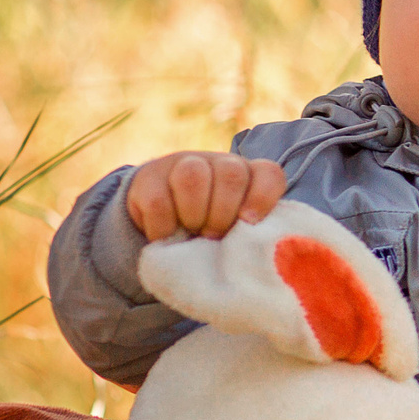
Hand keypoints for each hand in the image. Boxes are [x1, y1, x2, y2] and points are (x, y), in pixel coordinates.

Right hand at [123, 152, 286, 240]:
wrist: (162, 220)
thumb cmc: (210, 231)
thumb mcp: (234, 232)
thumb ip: (249, 236)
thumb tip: (257, 256)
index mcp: (249, 176)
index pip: (268, 174)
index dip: (262, 198)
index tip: (248, 223)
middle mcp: (219, 163)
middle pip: (231, 174)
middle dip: (223, 213)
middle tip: (213, 235)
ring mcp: (183, 164)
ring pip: (192, 176)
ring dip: (194, 213)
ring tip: (190, 234)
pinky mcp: (149, 178)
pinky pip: (157, 201)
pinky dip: (162, 227)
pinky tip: (165, 237)